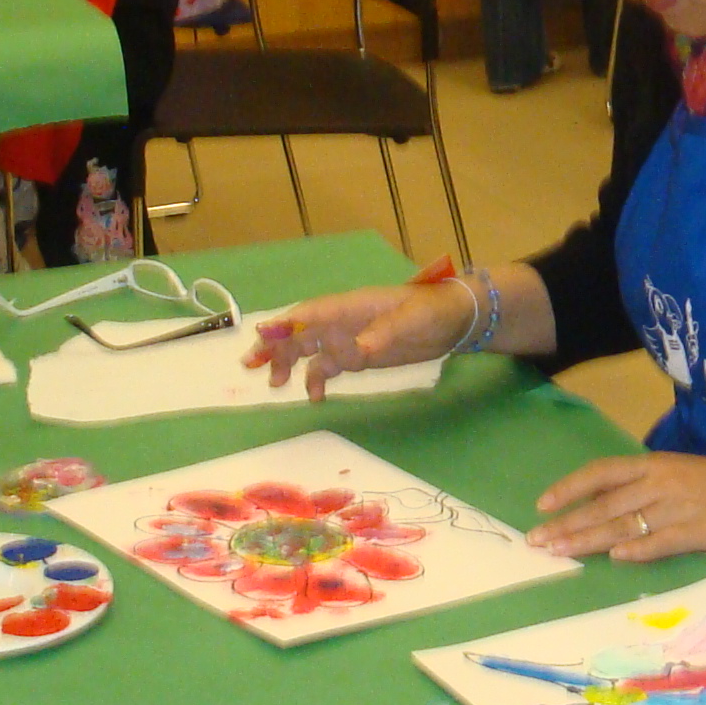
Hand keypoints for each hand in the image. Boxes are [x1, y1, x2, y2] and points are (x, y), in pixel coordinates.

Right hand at [246, 285, 472, 396]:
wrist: (454, 319)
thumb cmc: (432, 310)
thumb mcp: (412, 321)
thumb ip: (383, 334)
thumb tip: (357, 351)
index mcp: (352, 306)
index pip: (311, 313)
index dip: (285, 323)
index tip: (263, 334)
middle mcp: (344, 321)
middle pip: (301, 331)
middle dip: (275, 345)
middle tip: (251, 364)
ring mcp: (349, 338)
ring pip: (309, 349)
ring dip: (289, 363)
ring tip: (274, 384)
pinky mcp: (359, 355)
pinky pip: (329, 367)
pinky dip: (317, 380)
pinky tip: (314, 398)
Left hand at [528, 451, 705, 562]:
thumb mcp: (682, 472)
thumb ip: (647, 486)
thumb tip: (611, 505)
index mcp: (655, 464)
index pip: (601, 473)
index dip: (569, 488)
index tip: (542, 505)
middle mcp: (660, 483)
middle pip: (603, 504)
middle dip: (566, 523)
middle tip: (537, 541)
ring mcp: (677, 508)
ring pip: (622, 525)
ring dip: (587, 541)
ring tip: (558, 553)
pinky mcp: (696, 533)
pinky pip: (658, 543)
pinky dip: (635, 550)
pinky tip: (613, 558)